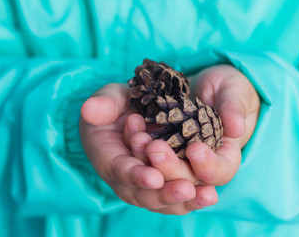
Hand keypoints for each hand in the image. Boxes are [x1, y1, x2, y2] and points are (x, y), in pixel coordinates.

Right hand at [79, 84, 214, 213]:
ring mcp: (142, 182)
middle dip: (164, 193)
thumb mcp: (111, 98)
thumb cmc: (119, 104)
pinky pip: (172, 196)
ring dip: (182, 200)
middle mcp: (123, 176)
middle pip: (141, 193)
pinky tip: (209, 195)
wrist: (132, 112)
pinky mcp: (160, 183)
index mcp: (107, 156)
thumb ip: (103, 103)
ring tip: (206, 196)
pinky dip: (190, 198)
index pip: (118, 169)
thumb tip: (89, 109)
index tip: (153, 177)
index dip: (134, 174)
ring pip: (160, 199)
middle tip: (186, 189)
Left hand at [132, 64, 259, 193]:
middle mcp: (202, 164)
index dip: (208, 166)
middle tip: (154, 148)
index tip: (194, 148)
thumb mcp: (234, 92)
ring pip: (164, 174)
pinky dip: (139, 151)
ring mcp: (180, 160)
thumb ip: (234, 107)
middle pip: (188, 178)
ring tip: (137, 141)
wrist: (209, 88)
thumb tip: (236, 127)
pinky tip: (131, 137)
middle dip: (170, 167)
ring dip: (149, 163)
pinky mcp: (162, 150)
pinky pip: (149, 158)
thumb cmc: (229, 89)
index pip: (221, 171)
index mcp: (226, 155)